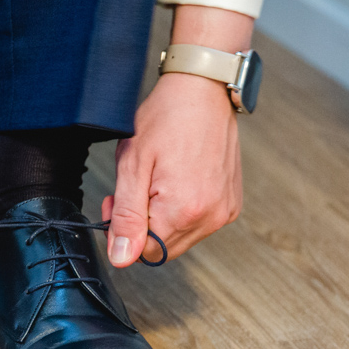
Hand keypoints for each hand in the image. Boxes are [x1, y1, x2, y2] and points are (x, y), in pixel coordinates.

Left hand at [103, 5, 252, 266]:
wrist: (202, 90)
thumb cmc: (165, 119)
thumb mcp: (132, 165)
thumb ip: (126, 217)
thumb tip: (122, 258)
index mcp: (185, 210)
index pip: (145, 253)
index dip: (124, 232)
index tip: (117, 202)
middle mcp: (212, 216)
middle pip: (164, 249)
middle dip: (141, 226)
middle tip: (133, 188)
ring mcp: (225, 210)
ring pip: (180, 237)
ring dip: (160, 217)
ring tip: (154, 180)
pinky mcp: (231, 202)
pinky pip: (198, 223)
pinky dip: (180, 209)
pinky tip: (174, 180)